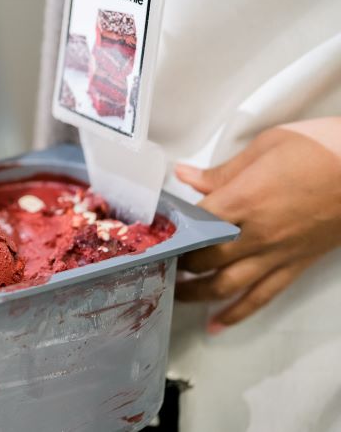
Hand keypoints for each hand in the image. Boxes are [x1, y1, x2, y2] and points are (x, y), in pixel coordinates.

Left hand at [174, 117, 340, 329]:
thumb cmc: (321, 148)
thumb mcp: (265, 147)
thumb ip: (221, 171)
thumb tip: (184, 175)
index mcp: (244, 200)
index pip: (193, 225)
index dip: (169, 231)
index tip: (151, 233)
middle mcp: (257, 233)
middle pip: (204, 259)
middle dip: (176, 264)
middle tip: (156, 263)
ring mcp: (278, 253)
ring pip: (226, 285)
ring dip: (195, 294)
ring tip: (172, 296)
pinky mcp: (296, 265)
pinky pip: (262, 297)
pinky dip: (236, 314)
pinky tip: (216, 325)